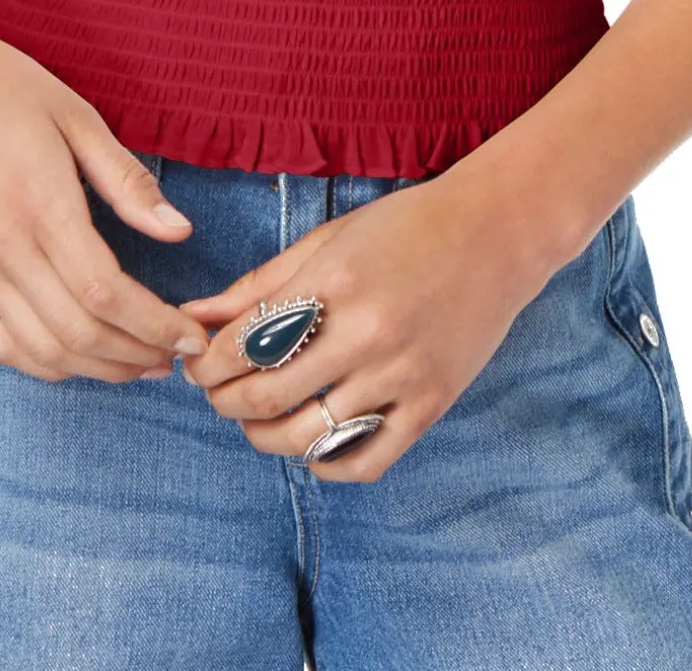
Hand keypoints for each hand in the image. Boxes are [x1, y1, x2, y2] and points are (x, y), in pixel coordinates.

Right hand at [0, 0, 211, 382]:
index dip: (156, 325)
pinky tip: (78, 353)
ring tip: (138, 363)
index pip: (107, 293)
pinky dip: (42, 359)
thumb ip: (128, 181)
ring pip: (36, 349)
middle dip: (134, 356)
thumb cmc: (4, 85)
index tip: (191, 336)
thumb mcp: (78, 118)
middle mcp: (0, 248)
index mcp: (40, 206)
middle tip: (176, 357)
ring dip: (94, 368)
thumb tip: (180, 232)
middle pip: (76, 334)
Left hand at [173, 170, 551, 481]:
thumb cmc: (406, 227)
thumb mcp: (327, 240)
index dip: (208, 363)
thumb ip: (259, 283)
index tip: (196, 364)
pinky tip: (309, 447)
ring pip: (309, 436)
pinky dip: (325, 465)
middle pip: (267, 394)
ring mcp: (402, 374)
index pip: (245, 343)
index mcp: (334, 280)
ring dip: (263, 437)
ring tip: (253, 421)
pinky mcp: (431, 404)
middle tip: (214, 394)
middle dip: (223, 401)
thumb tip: (194, 316)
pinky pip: (366, 461)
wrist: (497, 233)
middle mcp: (367, 332)